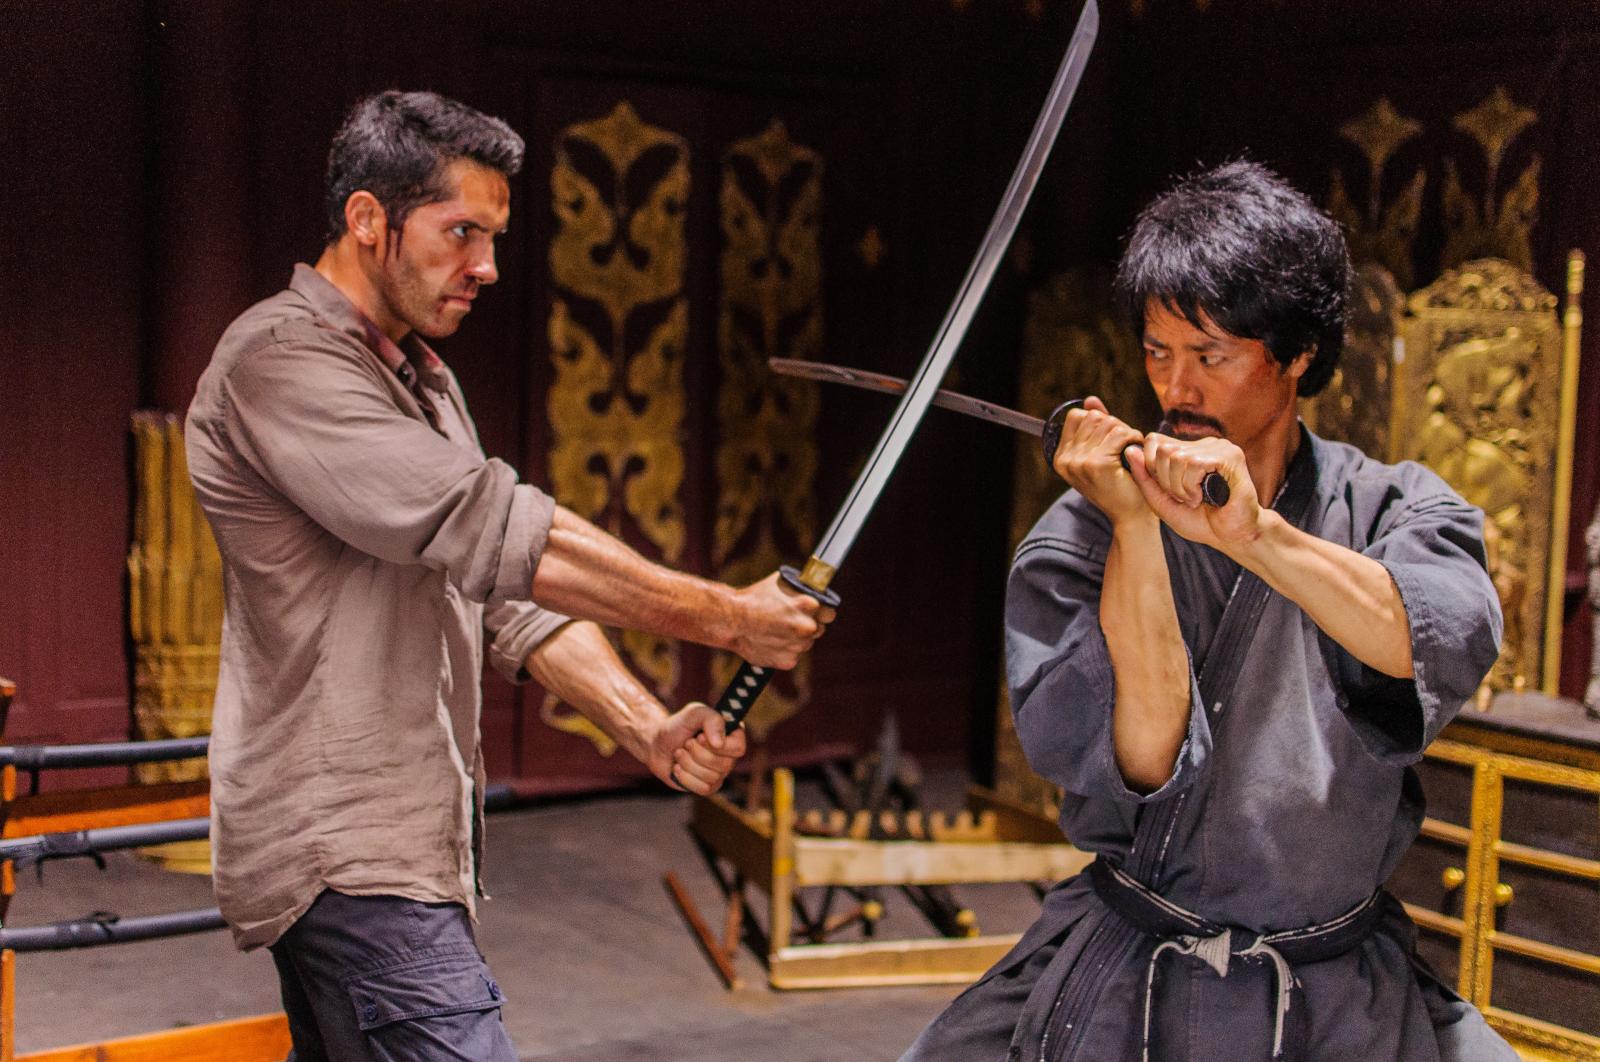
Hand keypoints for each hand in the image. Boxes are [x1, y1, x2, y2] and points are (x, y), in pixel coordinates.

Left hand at [650, 701, 747, 794]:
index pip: (738, 748)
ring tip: (679, 753)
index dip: (718, 746)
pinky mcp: (707, 786)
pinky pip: (703, 789)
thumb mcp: (694, 713)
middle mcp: (729, 755)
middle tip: (686, 743)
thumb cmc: (678, 726)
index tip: (700, 736)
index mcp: (732, 736)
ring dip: (688, 763)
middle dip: (697, 753)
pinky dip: (685, 777)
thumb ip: (711, 720)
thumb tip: (719, 744)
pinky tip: (678, 768)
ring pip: (712, 778)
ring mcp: (719, 773)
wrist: (657, 744)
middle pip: (724, 765)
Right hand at [728, 572, 835, 668]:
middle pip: (819, 629)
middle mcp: (807, 627)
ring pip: (805, 643)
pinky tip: (771, 640)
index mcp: (809, 606)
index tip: (812, 611)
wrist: (732, 620)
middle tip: (791, 621)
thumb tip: (814, 586)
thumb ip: (801, 589)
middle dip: (808, 625)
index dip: (820, 612)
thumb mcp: (781, 583)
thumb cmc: (754, 597)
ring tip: (776, 630)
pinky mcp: (788, 661)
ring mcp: (798, 646)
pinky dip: (784, 650)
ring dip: (796, 638)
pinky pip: (793, 655)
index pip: (829, 612)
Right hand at [1050, 396, 1148, 523]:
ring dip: (1126, 434)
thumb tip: (1090, 400)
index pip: (1077, 416)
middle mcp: (1066, 459)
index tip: (1110, 442)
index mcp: (1061, 457)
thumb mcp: (1102, 453)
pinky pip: (1120, 434)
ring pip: (1108, 423)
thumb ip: (1095, 427)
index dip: (1099, 422)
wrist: (1131, 517)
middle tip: (1125, 447)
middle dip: (1115, 426)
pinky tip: (1134, 455)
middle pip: (1094, 417)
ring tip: (1130, 453)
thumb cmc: (1120, 485)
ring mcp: (1080, 462)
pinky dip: (1134, 440)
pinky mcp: (1098, 464)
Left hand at [1127, 432, 1262, 549]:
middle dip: (1166, 482)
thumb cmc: (1199, 521)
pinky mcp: (1230, 455)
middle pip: (1162, 450)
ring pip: (1176, 457)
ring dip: (1180, 488)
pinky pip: (1194, 463)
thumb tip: (1129, 450)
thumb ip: (1144, 477)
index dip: (1152, 468)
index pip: (1153, 441)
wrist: (1231, 537)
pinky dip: (1192, 487)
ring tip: (1196, 499)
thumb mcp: (1161, 501)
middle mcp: (1203, 444)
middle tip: (1185, 498)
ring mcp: (1218, 447)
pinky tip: (1206, 498)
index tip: (1168, 491)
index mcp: (1188, 450)